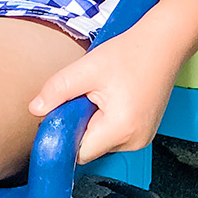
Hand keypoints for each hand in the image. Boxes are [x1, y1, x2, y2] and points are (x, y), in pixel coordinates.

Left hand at [28, 26, 176, 165]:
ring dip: (92, 123)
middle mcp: (134, 141)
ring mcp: (142, 139)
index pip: (79, 153)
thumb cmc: (129, 54)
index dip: (64, 136)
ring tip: (101, 94)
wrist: (162, 45)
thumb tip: (35, 110)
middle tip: (84, 96)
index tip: (59, 115)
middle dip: (79, 126)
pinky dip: (106, 121)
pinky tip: (112, 98)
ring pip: (100, 142)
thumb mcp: (85, 69)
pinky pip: (114, 135)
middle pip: (89, 148)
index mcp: (120, 130)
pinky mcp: (144, 133)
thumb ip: (57, 90)